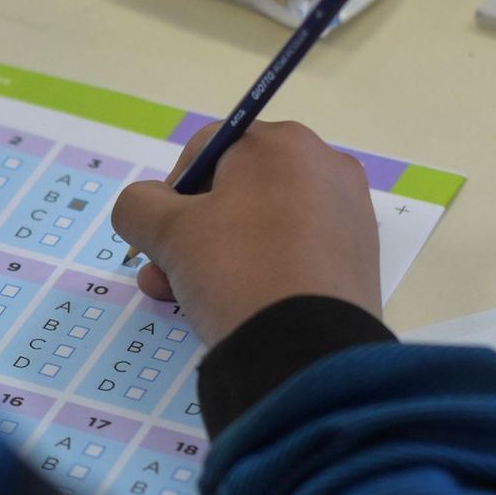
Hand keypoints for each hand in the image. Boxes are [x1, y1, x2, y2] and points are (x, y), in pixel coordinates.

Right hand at [112, 120, 380, 345]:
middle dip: (191, 233)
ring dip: (216, 256)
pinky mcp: (356, 258)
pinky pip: (293, 252)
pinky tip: (236, 305)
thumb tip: (145, 205)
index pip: (206, 150)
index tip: (161, 235)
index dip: (171, 192)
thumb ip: (138, 205)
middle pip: (234, 191)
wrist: (308, 351)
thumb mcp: (167, 233)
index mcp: (282, 143)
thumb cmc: (236, 271)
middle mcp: (323, 166)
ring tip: (188, 298)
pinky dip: (261, 270)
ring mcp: (346, 214)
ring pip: (261, 225)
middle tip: (166, 274)